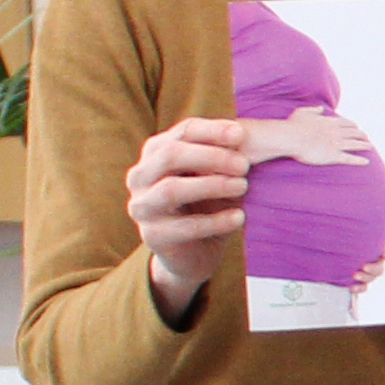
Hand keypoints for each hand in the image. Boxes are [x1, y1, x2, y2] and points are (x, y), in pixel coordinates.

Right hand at [127, 114, 254, 314]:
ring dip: (212, 186)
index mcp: (156, 153)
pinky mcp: (153, 236)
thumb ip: (224, 157)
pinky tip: (239, 217)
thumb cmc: (207, 205)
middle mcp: (141, 176)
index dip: (212, 131)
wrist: (194, 253)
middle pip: (170, 155)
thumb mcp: (217, 177)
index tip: (241, 135)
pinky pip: (185, 227)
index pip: (182, 132)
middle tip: (243, 165)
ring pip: (171, 190)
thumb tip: (241, 137)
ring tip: (243, 186)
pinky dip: (215, 221)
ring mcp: (142, 206)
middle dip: (211, 156)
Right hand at [245, 112, 377, 168]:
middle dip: (361, 134)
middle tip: (366, 137)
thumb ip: (313, 110)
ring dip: (364, 145)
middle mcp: (336, 132)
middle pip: (354, 133)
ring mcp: (337, 144)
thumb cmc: (293, 126)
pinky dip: (359, 160)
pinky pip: (350, 158)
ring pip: (355, 144)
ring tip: (369, 146)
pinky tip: (367, 162)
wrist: (292, 138)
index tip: (356, 127)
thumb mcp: (302, 112)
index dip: (353, 125)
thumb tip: (320, 108)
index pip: (346, 123)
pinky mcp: (334, 156)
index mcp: (330, 122)